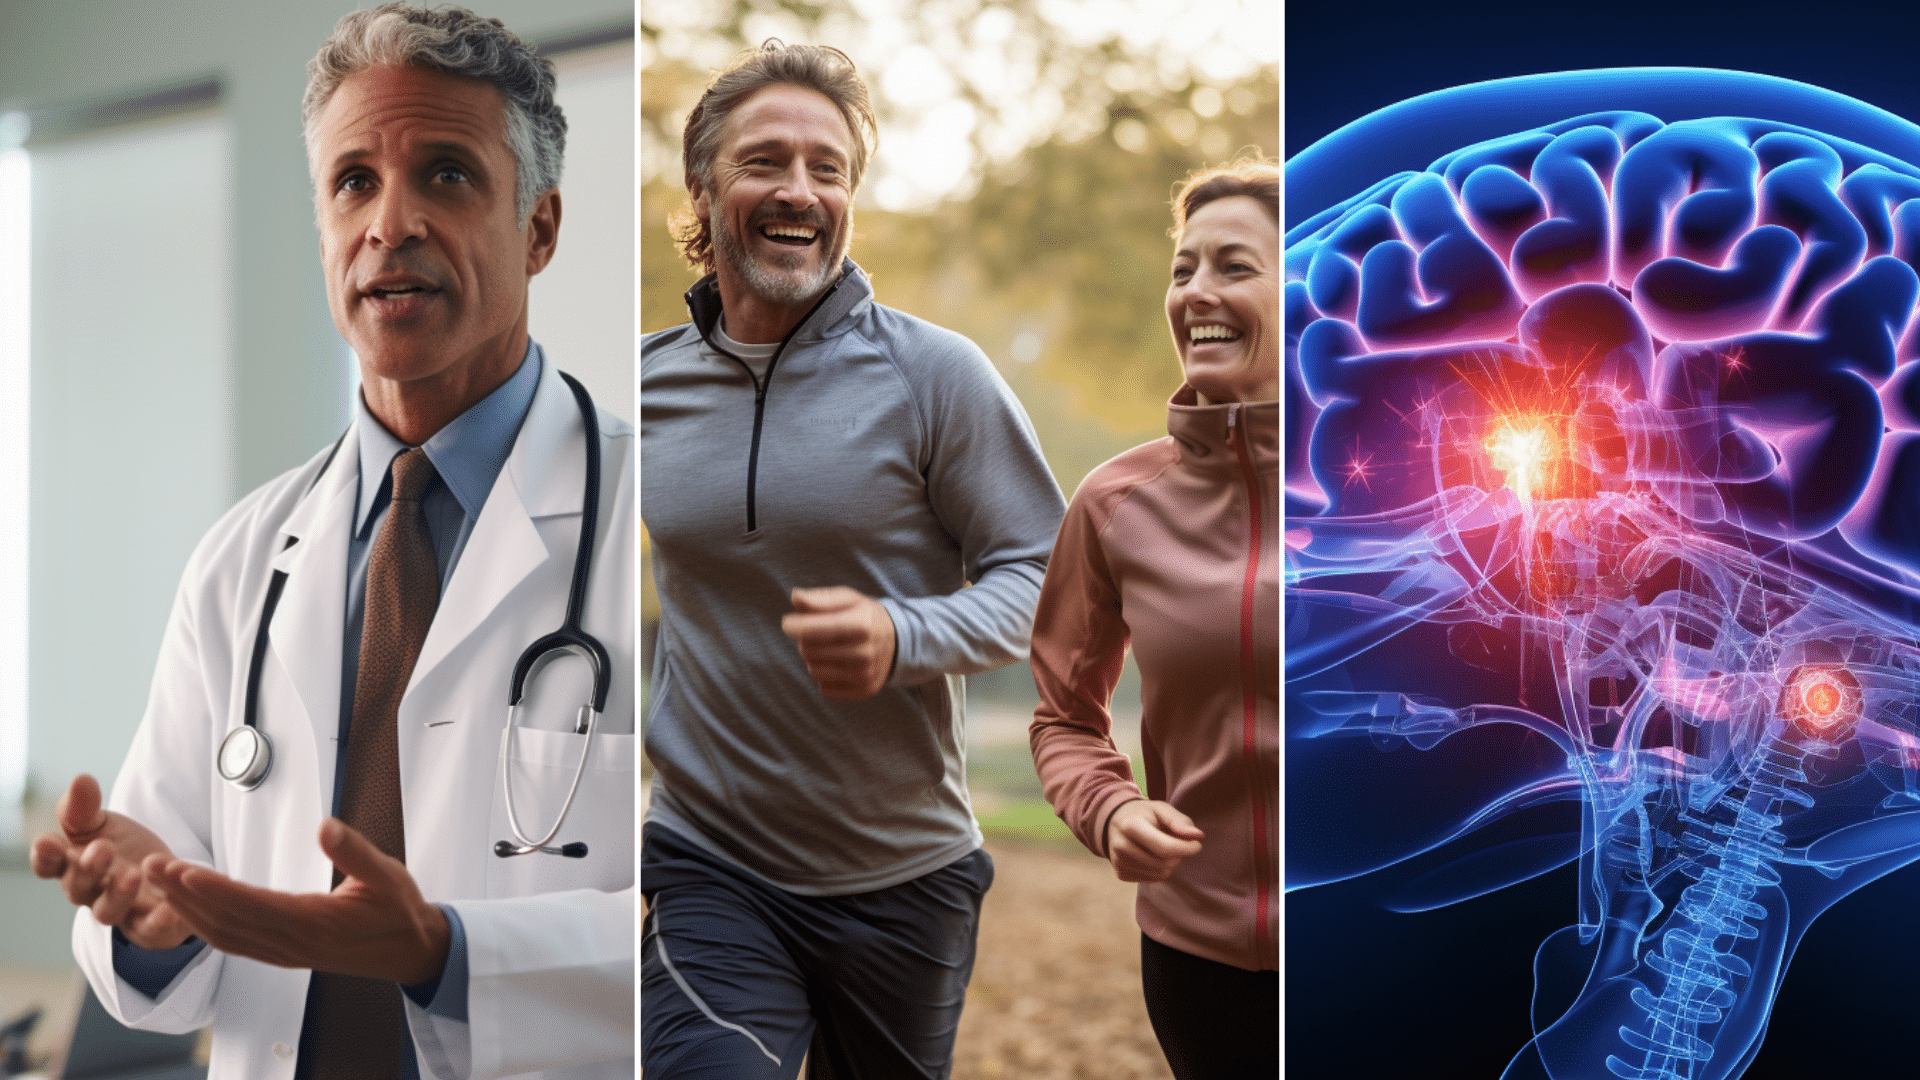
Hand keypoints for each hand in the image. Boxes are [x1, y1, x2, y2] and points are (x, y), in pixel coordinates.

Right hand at [28, 774, 189, 949]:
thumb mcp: (103, 824)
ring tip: (132, 874)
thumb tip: (81, 779)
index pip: (49, 864)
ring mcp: (120, 910)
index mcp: (73, 864)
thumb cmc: (122, 849)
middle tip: (102, 849)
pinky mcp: (150, 925)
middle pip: (78, 887)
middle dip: (87, 869)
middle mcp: (91, 891)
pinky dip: (157, 923)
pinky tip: (169, 910)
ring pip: (108, 911)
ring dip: (118, 893)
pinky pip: (150, 930)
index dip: (45, 856)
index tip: (48, 842)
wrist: (164, 879)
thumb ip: (85, 808)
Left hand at [146, 817, 450, 985]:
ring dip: (188, 910)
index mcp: (317, 923)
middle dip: (185, 894)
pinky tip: (188, 909)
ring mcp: (286, 953)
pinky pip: (234, 943)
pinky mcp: (283, 955)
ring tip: (160, 881)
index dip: (215, 890)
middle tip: (153, 866)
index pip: (254, 906)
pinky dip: (204, 926)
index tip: (184, 871)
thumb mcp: (387, 874)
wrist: (411, 950)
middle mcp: (294, 943)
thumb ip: (354, 851)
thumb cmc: (399, 911)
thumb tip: (325, 826)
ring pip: (224, 935)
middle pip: (227, 921)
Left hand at [780, 586, 896, 699]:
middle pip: (809, 651)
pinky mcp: (863, 690)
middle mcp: (865, 653)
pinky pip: (824, 687)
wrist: (898, 641)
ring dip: (814, 659)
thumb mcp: (848, 599)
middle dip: (806, 640)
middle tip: (816, 633)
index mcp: (861, 625)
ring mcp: (865, 675)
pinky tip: (838, 664)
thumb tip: (795, 598)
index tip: (788, 622)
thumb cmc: (864, 616)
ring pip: (814, 671)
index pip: (813, 630)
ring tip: (828, 648)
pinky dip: (825, 675)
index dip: (794, 626)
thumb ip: (821, 598)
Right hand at [1104, 799, 1203, 882]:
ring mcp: (1119, 862)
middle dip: (1178, 855)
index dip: (1186, 848)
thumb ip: (1179, 820)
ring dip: (1169, 863)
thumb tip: (1198, 836)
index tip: (1197, 844)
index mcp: (1131, 826)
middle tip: (1178, 843)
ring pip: (1160, 874)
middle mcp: (1121, 846)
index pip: (1165, 847)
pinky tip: (1152, 856)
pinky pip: (1152, 879)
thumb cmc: (1143, 814)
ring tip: (1163, 848)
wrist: (1115, 822)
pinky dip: (1159, 870)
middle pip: (1164, 863)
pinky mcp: (1121, 874)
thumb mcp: (1160, 808)